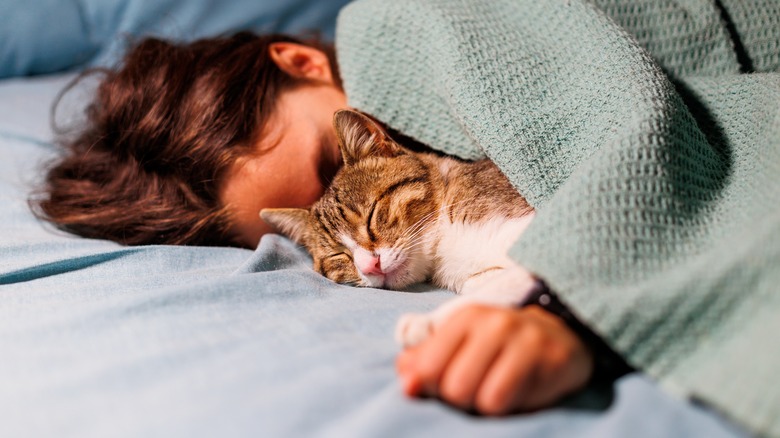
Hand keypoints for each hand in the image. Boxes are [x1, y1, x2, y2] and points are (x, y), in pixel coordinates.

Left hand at [396, 304, 593, 414]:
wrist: (557, 334)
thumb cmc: (495, 346)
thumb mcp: (457, 346)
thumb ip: (423, 362)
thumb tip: (407, 385)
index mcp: (465, 318)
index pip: (428, 369)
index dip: (431, 389)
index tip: (444, 387)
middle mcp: (496, 323)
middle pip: (456, 389)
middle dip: (462, 401)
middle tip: (476, 392)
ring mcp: (527, 340)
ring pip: (488, 401)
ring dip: (488, 408)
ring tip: (498, 392)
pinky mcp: (554, 360)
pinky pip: (518, 404)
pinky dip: (513, 408)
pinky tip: (520, 392)